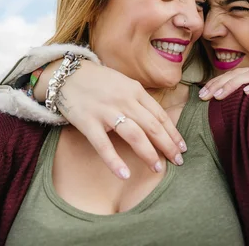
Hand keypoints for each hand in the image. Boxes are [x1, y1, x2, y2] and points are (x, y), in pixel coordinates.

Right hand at [34, 60, 185, 179]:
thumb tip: (159, 122)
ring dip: (149, 154)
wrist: (67, 74)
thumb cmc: (98, 82)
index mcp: (135, 90)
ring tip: (157, 168)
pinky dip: (115, 161)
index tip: (182, 147)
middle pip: (152, 126)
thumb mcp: (124, 84)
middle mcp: (124, 100)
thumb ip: (139, 100)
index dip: (173, 133)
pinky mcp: (88, 122)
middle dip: (167, 146)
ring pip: (134, 135)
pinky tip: (124, 174)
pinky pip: (104, 145)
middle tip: (178, 161)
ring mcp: (106, 111)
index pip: (160, 115)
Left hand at [198, 67, 248, 101]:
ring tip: (220, 96)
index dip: (216, 83)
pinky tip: (247, 93)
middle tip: (206, 96)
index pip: (233, 75)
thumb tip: (212, 102)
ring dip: (234, 85)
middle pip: (240, 74)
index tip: (201, 94)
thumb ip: (238, 103)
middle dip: (220, 84)